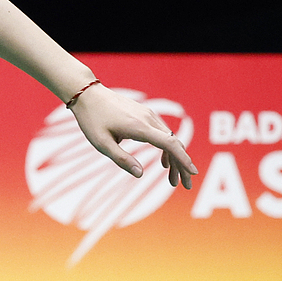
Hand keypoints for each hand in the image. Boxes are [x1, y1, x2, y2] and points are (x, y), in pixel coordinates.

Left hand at [71, 85, 198, 188]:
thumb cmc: (92, 120)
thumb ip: (121, 159)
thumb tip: (140, 174)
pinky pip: (162, 133)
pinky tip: (164, 163)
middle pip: (174, 143)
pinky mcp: (145, 114)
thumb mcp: (101, 143)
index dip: (183, 159)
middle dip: (182, 165)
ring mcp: (148, 115)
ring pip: (169, 139)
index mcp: (139, 127)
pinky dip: (166, 148)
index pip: (169, 143)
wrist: (88, 94)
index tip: (193, 173)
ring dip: (174, 159)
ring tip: (172, 179)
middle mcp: (149, 119)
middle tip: (185, 185)